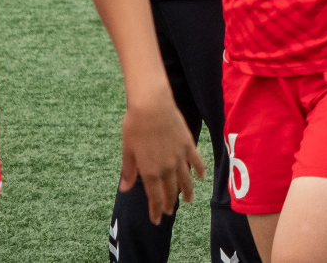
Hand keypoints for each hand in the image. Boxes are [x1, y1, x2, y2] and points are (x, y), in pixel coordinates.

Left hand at [120, 98, 205, 223]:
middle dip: (169, 204)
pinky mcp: (188, 144)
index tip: (157, 220)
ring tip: (189, 201)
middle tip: (169, 212)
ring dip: (187, 192)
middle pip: (171, 191)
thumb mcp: (127, 151)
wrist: (152, 107)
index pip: (155, 197)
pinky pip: (196, 161)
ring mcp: (179, 156)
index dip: (156, 210)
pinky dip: (200, 170)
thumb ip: (128, 171)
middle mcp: (166, 167)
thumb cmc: (135, 127)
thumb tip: (125, 189)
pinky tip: (201, 177)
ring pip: (185, 179)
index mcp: (150, 171)